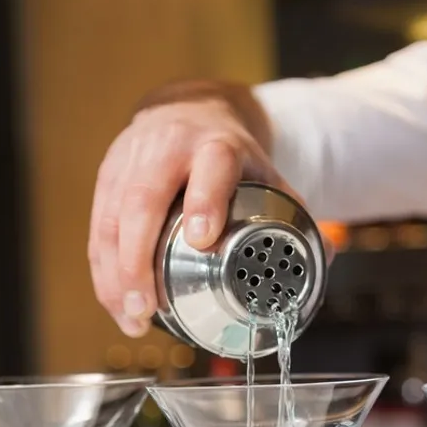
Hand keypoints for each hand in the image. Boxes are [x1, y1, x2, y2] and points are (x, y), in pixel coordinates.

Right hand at [87, 97, 294, 337]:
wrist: (186, 109)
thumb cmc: (226, 152)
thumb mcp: (261, 170)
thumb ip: (289, 209)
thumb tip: (327, 254)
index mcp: (215, 145)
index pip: (211, 168)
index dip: (205, 200)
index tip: (202, 238)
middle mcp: (167, 149)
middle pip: (144, 200)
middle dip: (140, 258)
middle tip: (147, 305)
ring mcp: (131, 161)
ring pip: (113, 219)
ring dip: (116, 273)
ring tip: (131, 317)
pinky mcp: (107, 177)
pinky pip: (99, 227)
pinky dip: (104, 270)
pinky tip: (115, 302)